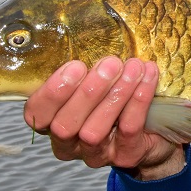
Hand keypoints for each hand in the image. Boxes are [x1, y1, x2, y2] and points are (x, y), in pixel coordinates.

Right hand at [23, 56, 184, 179]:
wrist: (154, 129)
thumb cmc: (115, 97)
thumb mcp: (95, 80)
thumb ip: (85, 69)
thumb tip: (90, 35)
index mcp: (52, 121)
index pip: (36, 114)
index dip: (52, 92)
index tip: (75, 66)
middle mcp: (68, 143)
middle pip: (65, 125)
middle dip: (88, 92)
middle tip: (110, 64)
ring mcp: (95, 154)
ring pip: (95, 130)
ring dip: (115, 95)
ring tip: (133, 68)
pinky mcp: (124, 156)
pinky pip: (128, 129)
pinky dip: (138, 101)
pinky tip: (147, 77)